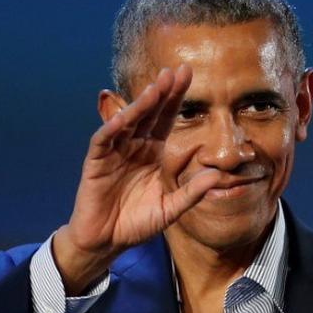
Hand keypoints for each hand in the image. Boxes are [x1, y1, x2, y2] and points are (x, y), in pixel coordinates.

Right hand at [52, 65, 220, 294]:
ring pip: (128, 122)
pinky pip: (104, 141)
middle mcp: (134, 146)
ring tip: (155, 88)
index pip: (166, 119)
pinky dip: (112, 128)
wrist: (107, 241)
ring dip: (141, 105)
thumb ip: (191, 193)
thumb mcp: (170, 209)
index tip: (188, 74)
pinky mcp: (96, 163)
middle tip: (175, 71)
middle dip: (162, 92)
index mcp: (153, 152)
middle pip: (149, 113)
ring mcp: (114, 152)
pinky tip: (124, 117)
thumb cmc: (137, 223)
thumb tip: (216, 176)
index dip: (176, 98)